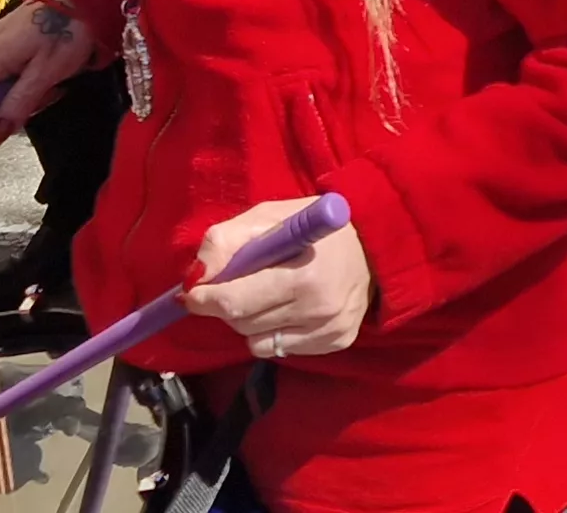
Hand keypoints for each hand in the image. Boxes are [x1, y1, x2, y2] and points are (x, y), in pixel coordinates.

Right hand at [0, 0, 103, 141]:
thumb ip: (19, 104)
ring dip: (16, 93)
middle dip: (2, 106)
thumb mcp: (46, 74)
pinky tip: (47, 74)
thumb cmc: (67, 31)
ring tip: (49, 86)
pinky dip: (22, 78)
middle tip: (38, 101)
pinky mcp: (9, 37)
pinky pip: (4, 68)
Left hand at [185, 197, 372, 360]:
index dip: (205, 298)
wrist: (374, 244)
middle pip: (241, 323)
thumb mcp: (268, 217)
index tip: (192, 293)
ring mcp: (329, 329)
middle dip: (226, 306)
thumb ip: (226, 241)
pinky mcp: (336, 342)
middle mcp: (318, 308)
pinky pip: (278, 349)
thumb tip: (195, 277)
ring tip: (267, 294)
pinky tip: (288, 309)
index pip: (235, 301)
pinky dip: (272, 332)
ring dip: (249, 320)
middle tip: (232, 286)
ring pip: (256, 341)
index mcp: (302, 273)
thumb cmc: (311, 228)